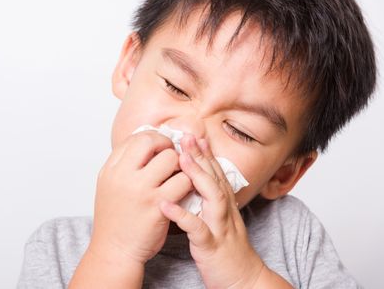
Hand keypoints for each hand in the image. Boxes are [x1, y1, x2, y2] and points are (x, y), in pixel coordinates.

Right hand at [89, 131, 192, 265]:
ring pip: (171, 159)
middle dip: (167, 146)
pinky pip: (182, 181)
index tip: (160, 148)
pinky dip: (187, 183)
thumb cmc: (115, 218)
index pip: (136, 138)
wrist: (114, 250)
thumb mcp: (109, 185)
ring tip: (177, 176)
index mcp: (111, 169)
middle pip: (152, 142)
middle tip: (172, 159)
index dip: (153, 138)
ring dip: (179, 165)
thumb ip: (123, 164)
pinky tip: (183, 190)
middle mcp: (123, 176)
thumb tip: (145, 143)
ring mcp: (141, 190)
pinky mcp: (158, 205)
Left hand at [159, 134, 264, 288]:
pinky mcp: (212, 245)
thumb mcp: (218, 220)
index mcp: (224, 204)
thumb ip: (209, 201)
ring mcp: (220, 226)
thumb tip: (195, 183)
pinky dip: (182, 216)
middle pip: (214, 177)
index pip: (215, 173)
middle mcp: (225, 211)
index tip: (192, 134)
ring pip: (212, 196)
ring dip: (197, 176)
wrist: (243, 280)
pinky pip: (197, 229)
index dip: (204, 153)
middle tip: (186, 135)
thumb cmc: (225, 249)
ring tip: (180, 159)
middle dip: (200, 155)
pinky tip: (166, 205)